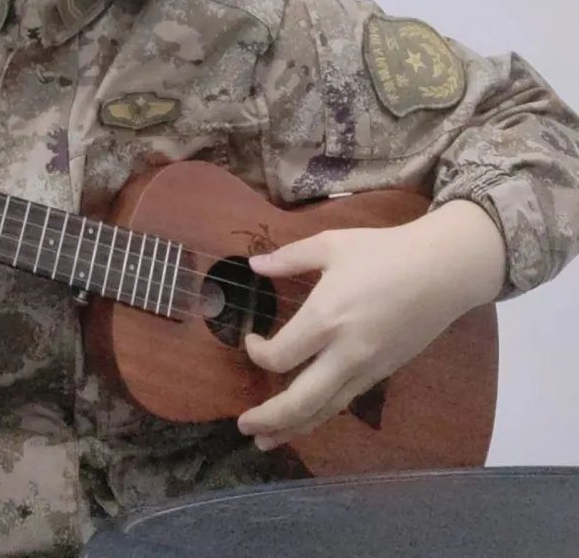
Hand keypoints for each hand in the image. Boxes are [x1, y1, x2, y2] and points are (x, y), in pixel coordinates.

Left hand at [236, 200, 505, 449]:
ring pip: (325, 411)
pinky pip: (346, 401)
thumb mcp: (330, 244)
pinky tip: (307, 418)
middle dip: (268, 418)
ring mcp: (368, 367)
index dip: (258, 354)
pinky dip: (321, 415)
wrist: (442, 270)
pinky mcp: (384, 372)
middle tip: (243, 426)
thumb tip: (253, 265)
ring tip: (266, 441)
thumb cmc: (383, 251)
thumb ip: (288, 258)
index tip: (251, 339)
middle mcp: (345, 352)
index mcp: (326, 318)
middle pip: (301, 401)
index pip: (280, 357)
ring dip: (293, 428)